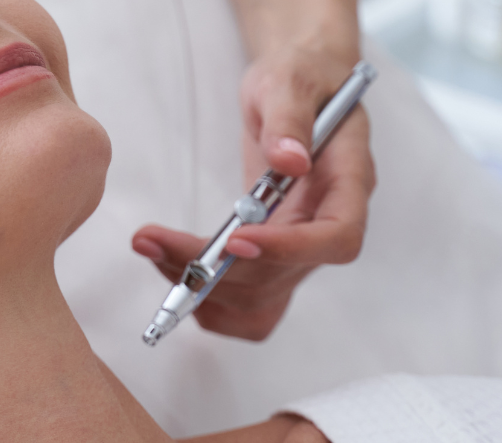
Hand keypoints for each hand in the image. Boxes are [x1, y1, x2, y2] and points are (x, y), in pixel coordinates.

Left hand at [130, 1, 374, 340]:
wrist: (295, 89)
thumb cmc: (299, 77)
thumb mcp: (290, 81)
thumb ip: (289, 118)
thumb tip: (290, 161)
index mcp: (350, 182)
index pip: (337, 237)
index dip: (290, 251)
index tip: (236, 239)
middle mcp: (329, 223)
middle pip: (284, 276)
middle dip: (217, 269)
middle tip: (154, 242)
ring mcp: (301, 247)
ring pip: (261, 299)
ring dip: (204, 289)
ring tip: (152, 248)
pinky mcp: (274, 256)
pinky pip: (251, 305)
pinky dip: (212, 304)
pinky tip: (171, 269)